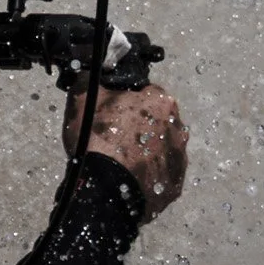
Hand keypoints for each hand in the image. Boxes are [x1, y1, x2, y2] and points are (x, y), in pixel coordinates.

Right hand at [64, 82, 187, 217]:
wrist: (106, 189)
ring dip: (145, 152)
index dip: (124, 102)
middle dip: (139, 127)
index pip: (145, 93)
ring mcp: (180, 159)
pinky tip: (128, 179)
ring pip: (161, 148)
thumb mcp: (83, 100)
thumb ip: (88, 81)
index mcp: (162, 101)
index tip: (109, 114)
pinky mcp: (174, 185)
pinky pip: (161, 174)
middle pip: (156, 122)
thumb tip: (88, 75)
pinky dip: (147, 175)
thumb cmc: (98, 139)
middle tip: (113, 139)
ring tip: (120, 163)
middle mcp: (178, 127)